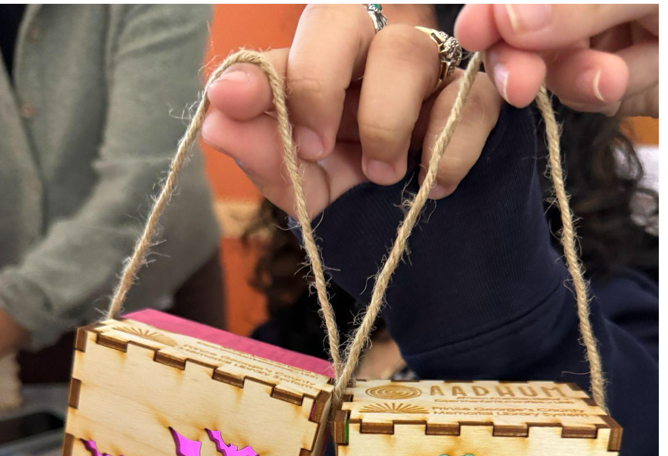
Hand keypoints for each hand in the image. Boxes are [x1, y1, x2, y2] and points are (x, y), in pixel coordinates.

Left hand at [201, 3, 502, 213]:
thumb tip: (214, 121)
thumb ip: (256, 146)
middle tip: (313, 148)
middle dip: (318, 85)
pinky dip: (449, 149)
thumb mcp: (287, 168)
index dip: (281, 72)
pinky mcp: (472, 89)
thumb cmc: (332, 166)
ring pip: (408, 53)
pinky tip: (430, 182)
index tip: (274, 128)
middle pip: (344, 16)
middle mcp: (369, 36)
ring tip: (380, 172)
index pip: (291, 33)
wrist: (392, 204)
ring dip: (385, 124)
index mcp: (316, 47)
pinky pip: (470, 99)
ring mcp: (424, 56)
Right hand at [456, 4, 657, 115]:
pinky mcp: (617, 86)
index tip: (473, 32)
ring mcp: (603, 45)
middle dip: (522, 58)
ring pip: (558, 69)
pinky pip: (587, 97)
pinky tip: (632, 82)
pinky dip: (605, 97)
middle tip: (520, 86)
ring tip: (615, 79)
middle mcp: (590, 8)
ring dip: (580, 80)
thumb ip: (577, 5)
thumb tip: (505, 19)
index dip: (492, 11)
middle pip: (527, 33)